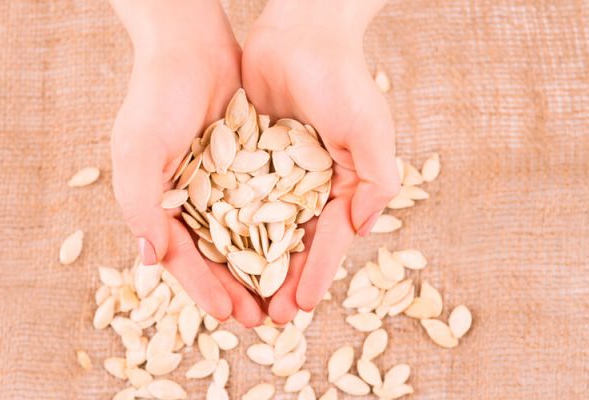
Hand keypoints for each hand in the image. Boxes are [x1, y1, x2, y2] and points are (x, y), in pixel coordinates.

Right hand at [110, 1, 264, 326]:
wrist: (190, 46)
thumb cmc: (155, 98)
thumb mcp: (139, 152)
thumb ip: (140, 206)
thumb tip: (150, 262)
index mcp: (159, 204)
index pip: (183, 258)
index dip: (204, 289)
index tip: (230, 315)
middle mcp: (190, 199)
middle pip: (218, 255)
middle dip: (239, 289)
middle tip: (265, 320)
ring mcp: (221, 183)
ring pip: (246, 235)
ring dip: (264, 267)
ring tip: (286, 296)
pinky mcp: (249, 163)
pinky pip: (267, 203)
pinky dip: (281, 226)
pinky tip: (300, 248)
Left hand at [242, 0, 399, 322]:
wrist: (301, 31)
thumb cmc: (341, 77)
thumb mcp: (368, 128)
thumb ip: (377, 180)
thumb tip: (360, 228)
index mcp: (343, 186)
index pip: (326, 241)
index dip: (313, 275)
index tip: (297, 309)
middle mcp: (310, 185)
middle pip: (293, 244)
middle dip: (280, 282)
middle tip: (265, 320)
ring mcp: (277, 173)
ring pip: (261, 229)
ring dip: (251, 265)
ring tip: (238, 299)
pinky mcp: (248, 156)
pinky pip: (235, 198)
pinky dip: (226, 226)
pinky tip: (212, 251)